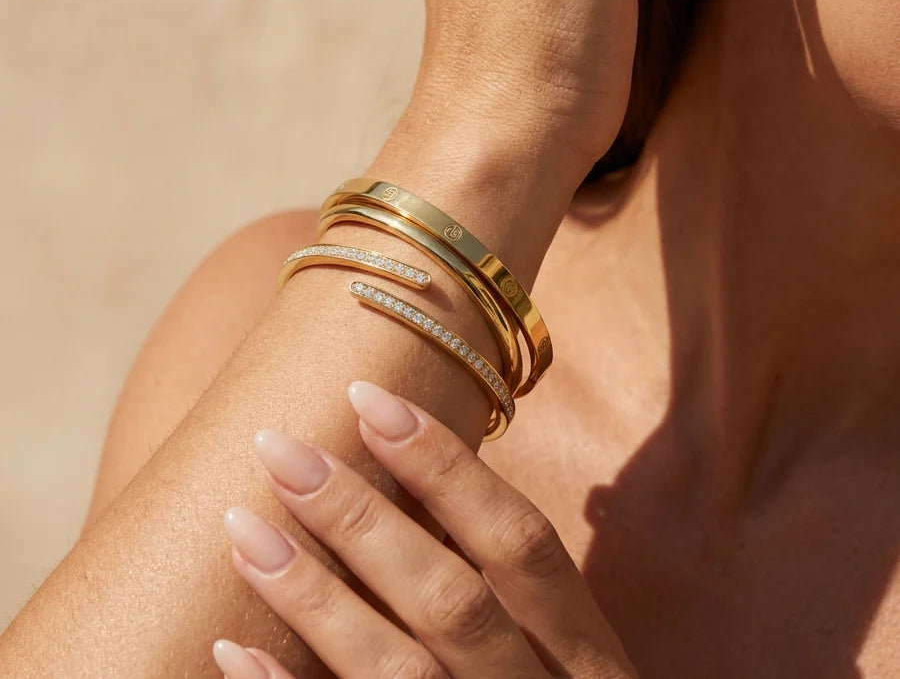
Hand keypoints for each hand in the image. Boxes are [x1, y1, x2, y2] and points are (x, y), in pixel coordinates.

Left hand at [212, 380, 637, 677]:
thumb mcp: (566, 660)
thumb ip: (519, 594)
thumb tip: (435, 479)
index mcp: (587, 656)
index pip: (521, 540)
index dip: (448, 466)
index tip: (369, 398)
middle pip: (452, 599)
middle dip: (362, 516)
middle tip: (281, 447)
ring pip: (398, 675)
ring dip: (314, 596)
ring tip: (241, 524)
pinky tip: (229, 648)